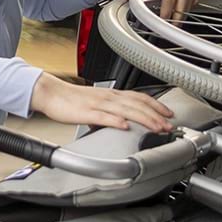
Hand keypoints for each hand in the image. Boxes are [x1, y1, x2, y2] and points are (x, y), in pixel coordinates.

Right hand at [30, 72, 176, 133]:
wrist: (52, 94)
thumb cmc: (72, 100)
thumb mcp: (97, 103)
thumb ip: (112, 111)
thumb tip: (124, 122)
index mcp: (112, 95)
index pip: (140, 97)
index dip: (156, 105)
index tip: (169, 114)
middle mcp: (109, 97)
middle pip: (137, 104)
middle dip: (156, 115)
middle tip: (169, 125)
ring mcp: (98, 104)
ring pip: (126, 110)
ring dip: (144, 118)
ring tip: (157, 127)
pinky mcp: (86, 112)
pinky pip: (104, 116)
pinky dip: (116, 121)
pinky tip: (125, 126)